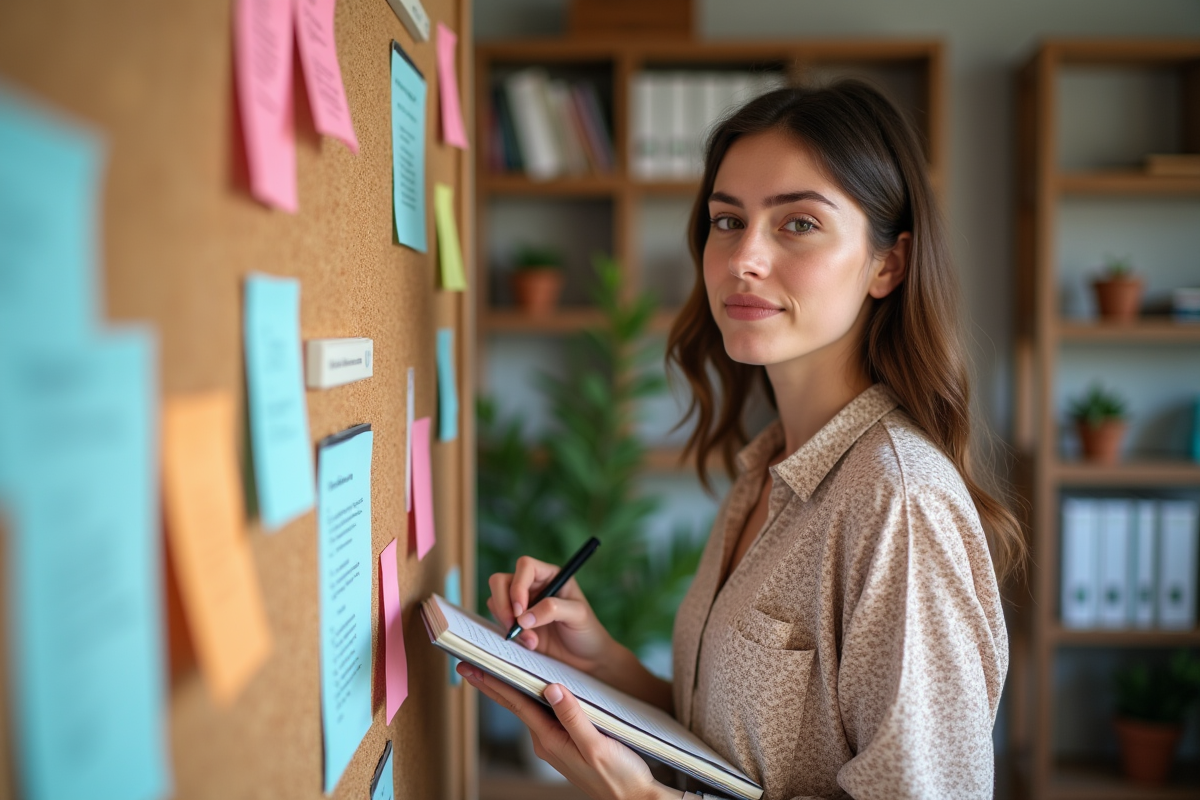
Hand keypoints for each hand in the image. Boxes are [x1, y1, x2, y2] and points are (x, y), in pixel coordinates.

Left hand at [458, 663, 675, 799]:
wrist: (633, 798)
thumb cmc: (619, 776)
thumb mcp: (597, 745)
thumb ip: (574, 717)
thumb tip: (551, 687)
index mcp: (551, 740)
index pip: (517, 704)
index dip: (495, 683)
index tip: (473, 667)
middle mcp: (547, 742)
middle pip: (515, 705)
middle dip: (491, 685)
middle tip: (467, 666)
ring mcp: (556, 743)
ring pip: (528, 709)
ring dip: (509, 689)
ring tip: (491, 671)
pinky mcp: (567, 742)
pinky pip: (543, 714)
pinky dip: (530, 698)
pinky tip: (529, 689)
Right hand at [487, 556, 618, 675]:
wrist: (586, 659)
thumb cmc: (587, 631)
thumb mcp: (578, 615)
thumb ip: (553, 609)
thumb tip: (524, 617)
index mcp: (550, 575)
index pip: (525, 566)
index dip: (518, 585)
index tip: (520, 610)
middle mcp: (533, 586)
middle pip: (501, 581)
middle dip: (503, 604)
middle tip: (514, 625)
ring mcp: (522, 605)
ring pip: (496, 601)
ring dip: (508, 623)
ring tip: (531, 640)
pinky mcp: (516, 624)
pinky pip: (499, 621)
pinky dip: (510, 634)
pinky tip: (530, 644)